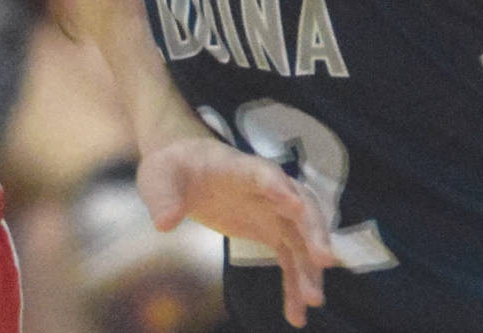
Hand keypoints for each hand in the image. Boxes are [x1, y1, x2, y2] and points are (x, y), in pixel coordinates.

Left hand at [137, 135, 335, 327]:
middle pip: (299, 206)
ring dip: (309, 268)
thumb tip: (164, 223)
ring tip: (313, 300)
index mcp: (237, 168)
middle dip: (313, 231)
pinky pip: (291, 260)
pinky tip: (296, 314)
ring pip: (301, 238)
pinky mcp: (271, 232)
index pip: (262, 173)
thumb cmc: (174, 168)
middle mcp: (266, 189)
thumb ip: (163, 197)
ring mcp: (273, 211)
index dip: (278, 186)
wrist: (186, 170)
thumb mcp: (159, 176)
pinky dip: (295, 285)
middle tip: (324, 260)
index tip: (295, 204)